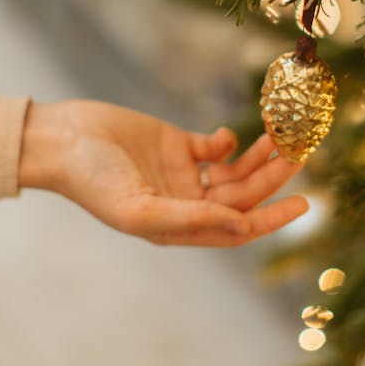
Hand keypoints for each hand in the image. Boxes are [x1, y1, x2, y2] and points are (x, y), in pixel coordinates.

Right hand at [19, 99, 308, 246]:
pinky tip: (227, 136)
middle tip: (299, 155)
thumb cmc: (92, 180)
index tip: (303, 204)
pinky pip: (214, 148)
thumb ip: (192, 219)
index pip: (237, 229)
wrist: (61, 139)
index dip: (271, 219)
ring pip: (234, 171)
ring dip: (258, 158)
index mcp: (177, 227)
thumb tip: (242, 225)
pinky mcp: (175, 144)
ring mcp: (181, 174)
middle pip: (241, 196)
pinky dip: (227, 142)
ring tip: (281, 139)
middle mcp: (184, 203)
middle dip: (271, 178)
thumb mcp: (140, 208)